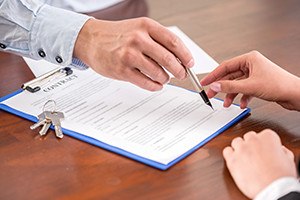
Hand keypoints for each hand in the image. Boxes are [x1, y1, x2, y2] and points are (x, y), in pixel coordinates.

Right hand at [74, 17, 193, 90]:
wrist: (91, 39)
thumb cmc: (118, 35)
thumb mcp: (139, 29)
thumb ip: (158, 40)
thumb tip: (179, 58)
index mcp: (146, 26)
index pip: (174, 42)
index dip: (185, 55)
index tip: (190, 63)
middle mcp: (138, 39)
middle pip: (169, 59)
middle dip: (179, 70)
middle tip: (181, 75)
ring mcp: (129, 55)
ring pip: (158, 73)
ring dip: (165, 79)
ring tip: (164, 78)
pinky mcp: (122, 70)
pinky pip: (146, 82)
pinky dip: (155, 86)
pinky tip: (156, 84)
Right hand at [200, 51, 299, 109]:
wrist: (295, 94)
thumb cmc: (279, 85)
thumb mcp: (250, 86)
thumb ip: (230, 86)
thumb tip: (215, 86)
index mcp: (249, 59)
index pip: (226, 66)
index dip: (213, 75)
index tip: (204, 82)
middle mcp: (251, 65)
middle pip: (230, 76)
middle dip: (221, 87)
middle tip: (211, 94)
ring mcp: (255, 74)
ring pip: (237, 84)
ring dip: (231, 95)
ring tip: (227, 104)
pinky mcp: (258, 83)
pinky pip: (244, 89)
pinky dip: (242, 97)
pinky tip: (242, 104)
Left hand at [223, 129, 296, 198]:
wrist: (273, 189)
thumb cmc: (281, 177)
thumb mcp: (288, 160)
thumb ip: (281, 151)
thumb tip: (279, 151)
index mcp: (268, 137)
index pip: (263, 134)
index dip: (264, 144)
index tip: (264, 150)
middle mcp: (253, 140)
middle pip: (248, 136)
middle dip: (251, 144)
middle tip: (255, 155)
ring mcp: (241, 149)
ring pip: (236, 142)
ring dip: (240, 148)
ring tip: (245, 158)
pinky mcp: (231, 159)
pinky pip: (226, 151)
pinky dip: (229, 154)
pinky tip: (234, 160)